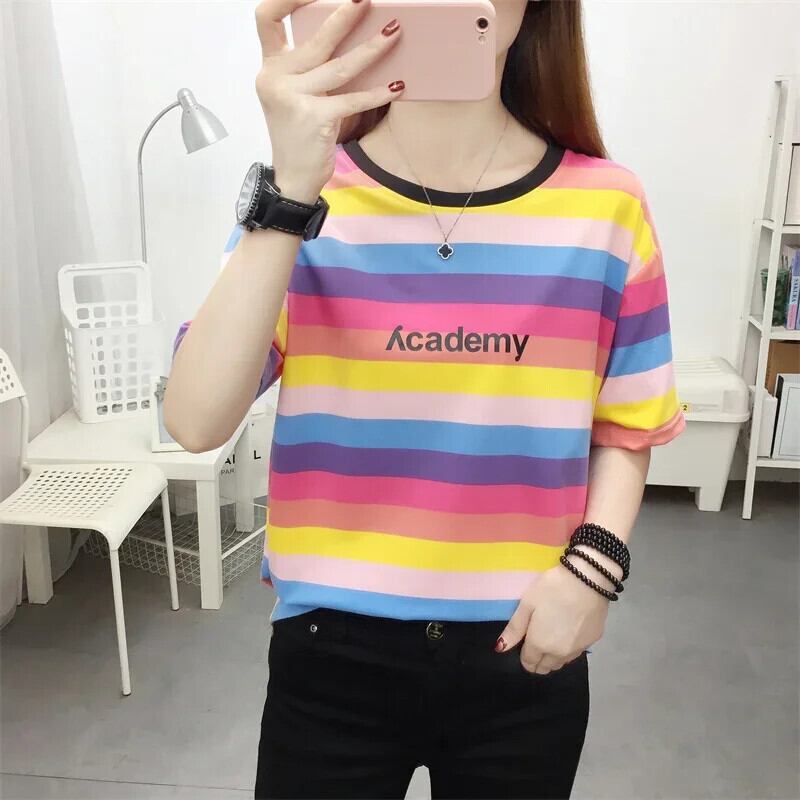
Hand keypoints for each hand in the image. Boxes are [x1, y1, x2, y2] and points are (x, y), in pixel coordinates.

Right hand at [255, 0, 404, 202]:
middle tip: (365, 0)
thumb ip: (306, 68)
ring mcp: (294, 99)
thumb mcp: (294, 95)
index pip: (267, 18)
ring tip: (394, 32)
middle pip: (315, 39)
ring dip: (371, 49)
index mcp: (270, 68)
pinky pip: (352, 99)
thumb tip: (345, 36)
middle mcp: (276, 79)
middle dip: (344, 16)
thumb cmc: (299, 136)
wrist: (292, 178)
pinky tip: (396, 86)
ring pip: (340, 66)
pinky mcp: (315, 119)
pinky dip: (377, 93)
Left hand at [494, 558, 611, 674]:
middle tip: (536, 639)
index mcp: (540, 645)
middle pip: (545, 668)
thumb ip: (514, 629)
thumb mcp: (527, 604)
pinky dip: (569, 648)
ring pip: (561, 663)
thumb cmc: (552, 589)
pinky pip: (575, 653)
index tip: (524, 643)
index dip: (524, 656)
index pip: (529, 663)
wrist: (589, 579)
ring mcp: (578, 649)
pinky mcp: (592, 642)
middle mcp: (559, 654)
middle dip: (538, 660)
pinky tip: (568, 630)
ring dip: (553, 656)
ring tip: (552, 635)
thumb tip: (500, 648)